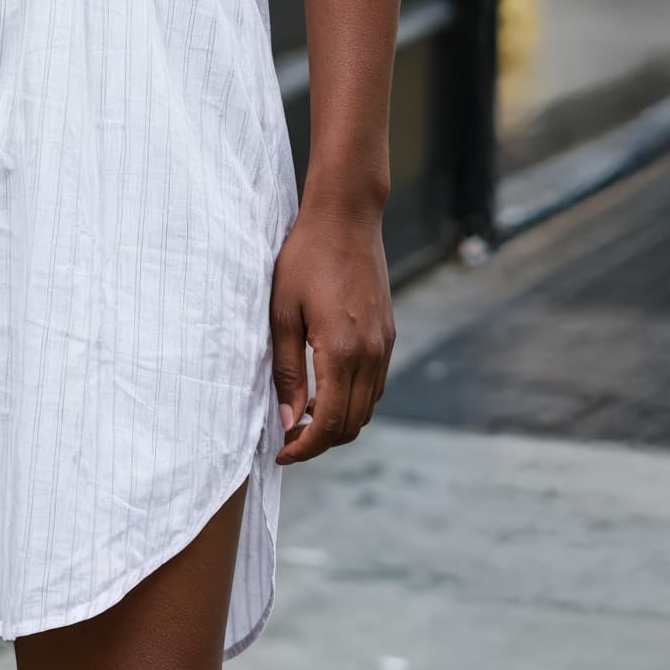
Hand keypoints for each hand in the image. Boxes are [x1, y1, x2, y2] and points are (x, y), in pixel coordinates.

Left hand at [269, 197, 393, 464]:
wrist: (346, 217)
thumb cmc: (305, 257)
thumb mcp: (282, 313)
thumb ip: (286, 370)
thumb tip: (288, 419)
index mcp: (341, 351)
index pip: (329, 424)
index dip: (304, 447)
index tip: (281, 452)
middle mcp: (371, 354)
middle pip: (352, 425)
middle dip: (320, 442)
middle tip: (287, 438)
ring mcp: (384, 345)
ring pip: (367, 408)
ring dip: (338, 422)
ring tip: (302, 416)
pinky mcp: (388, 334)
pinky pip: (375, 385)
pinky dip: (353, 400)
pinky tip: (325, 388)